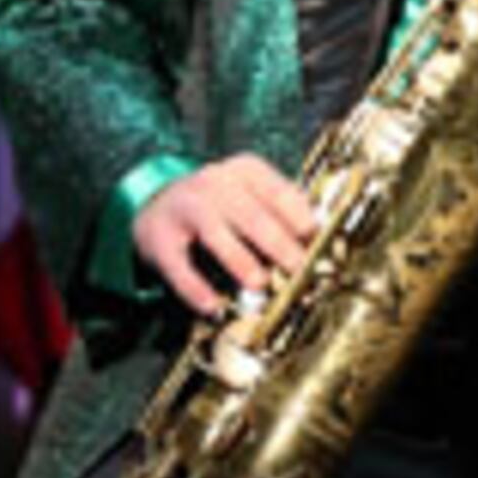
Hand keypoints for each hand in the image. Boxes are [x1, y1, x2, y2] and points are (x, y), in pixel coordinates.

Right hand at [131, 154, 319, 316]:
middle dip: (278, 244)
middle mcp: (214, 182)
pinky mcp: (159, 237)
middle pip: (251, 214)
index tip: (316, 241)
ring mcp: (184, 207)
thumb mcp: (252, 193)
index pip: (278, 192)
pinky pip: (178, 265)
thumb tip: (319, 242)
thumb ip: (282, 211)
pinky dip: (196, 288)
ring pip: (215, 233)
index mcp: (245, 171)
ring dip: (240, 260)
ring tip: (260, 283)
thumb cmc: (221, 204)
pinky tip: (212, 306)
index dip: (299, 217)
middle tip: (298, 269)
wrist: (157, 204)